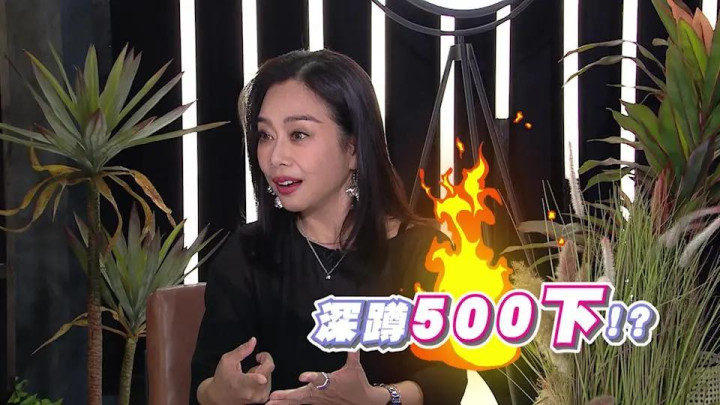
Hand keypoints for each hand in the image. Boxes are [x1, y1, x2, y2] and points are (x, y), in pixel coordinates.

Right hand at [207, 337, 274, 403]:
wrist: (219, 397)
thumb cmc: (222, 378)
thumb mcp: (227, 361)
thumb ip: (242, 350)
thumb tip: (253, 340)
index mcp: (241, 383)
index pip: (254, 379)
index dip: (259, 374)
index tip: (261, 374)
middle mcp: (252, 393)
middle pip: (268, 370)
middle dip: (262, 362)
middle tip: (254, 362)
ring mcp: (259, 397)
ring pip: (270, 375)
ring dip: (262, 371)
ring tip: (249, 375)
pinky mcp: (263, 399)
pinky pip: (269, 381)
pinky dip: (263, 378)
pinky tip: (252, 381)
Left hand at [266, 351, 387, 404]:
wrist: (363, 402)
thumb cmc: (358, 383)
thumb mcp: (355, 367)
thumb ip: (352, 353)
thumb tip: (354, 339)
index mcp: (330, 382)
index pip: (319, 379)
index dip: (311, 377)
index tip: (302, 376)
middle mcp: (321, 392)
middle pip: (302, 395)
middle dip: (287, 396)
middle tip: (273, 396)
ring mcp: (318, 400)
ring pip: (298, 402)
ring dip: (284, 402)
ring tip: (269, 403)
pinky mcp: (317, 403)